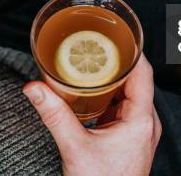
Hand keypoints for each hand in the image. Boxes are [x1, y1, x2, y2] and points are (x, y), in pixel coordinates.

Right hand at [23, 56, 160, 175]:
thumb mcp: (74, 147)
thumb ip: (54, 114)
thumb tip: (33, 88)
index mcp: (141, 120)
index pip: (143, 72)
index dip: (131, 49)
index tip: (116, 32)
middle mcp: (147, 122)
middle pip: (136, 80)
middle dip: (115, 62)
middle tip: (95, 45)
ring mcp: (140, 131)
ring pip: (129, 94)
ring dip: (112, 80)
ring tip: (91, 63)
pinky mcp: (131, 138)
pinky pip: (124, 108)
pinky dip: (109, 96)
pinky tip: (92, 92)